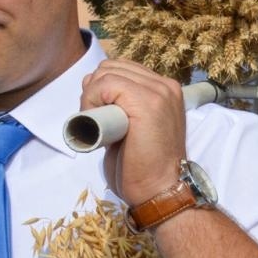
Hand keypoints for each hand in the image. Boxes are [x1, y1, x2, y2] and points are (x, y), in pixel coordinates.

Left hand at [78, 60, 187, 207]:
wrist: (159, 190)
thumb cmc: (142, 167)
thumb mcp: (133, 126)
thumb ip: (123, 104)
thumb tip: (94, 84)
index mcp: (164, 90)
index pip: (121, 68)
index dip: (102, 88)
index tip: (100, 116)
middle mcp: (165, 86)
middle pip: (111, 67)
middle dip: (94, 91)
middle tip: (96, 121)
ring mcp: (159, 92)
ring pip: (106, 73)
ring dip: (91, 97)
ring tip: (98, 124)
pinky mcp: (147, 102)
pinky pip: (106, 84)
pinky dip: (92, 100)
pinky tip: (97, 122)